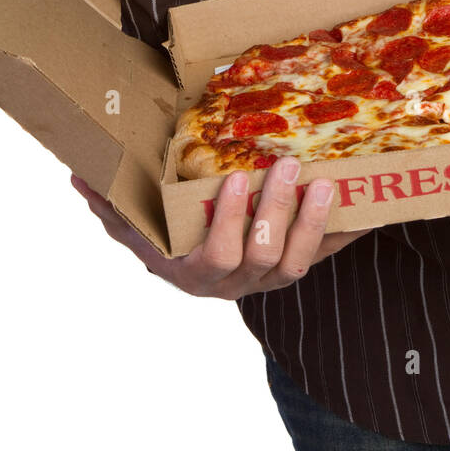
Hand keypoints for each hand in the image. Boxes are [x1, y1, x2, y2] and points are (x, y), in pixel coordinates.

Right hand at [70, 163, 371, 298]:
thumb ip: (110, 206)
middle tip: (287, 166)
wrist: (202, 274)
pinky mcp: (298, 267)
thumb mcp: (136, 228)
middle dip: (275, 212)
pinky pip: (327, 257)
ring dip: (313, 223)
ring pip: (295, 262)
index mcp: (193, 271)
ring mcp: (268, 279)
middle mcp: (234, 283)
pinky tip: (371, 209)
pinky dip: (348, 235)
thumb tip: (78, 176)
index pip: (214, 256)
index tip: (235, 178)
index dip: (229, 223)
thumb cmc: (167, 240)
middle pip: (261, 257)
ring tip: (325, 181)